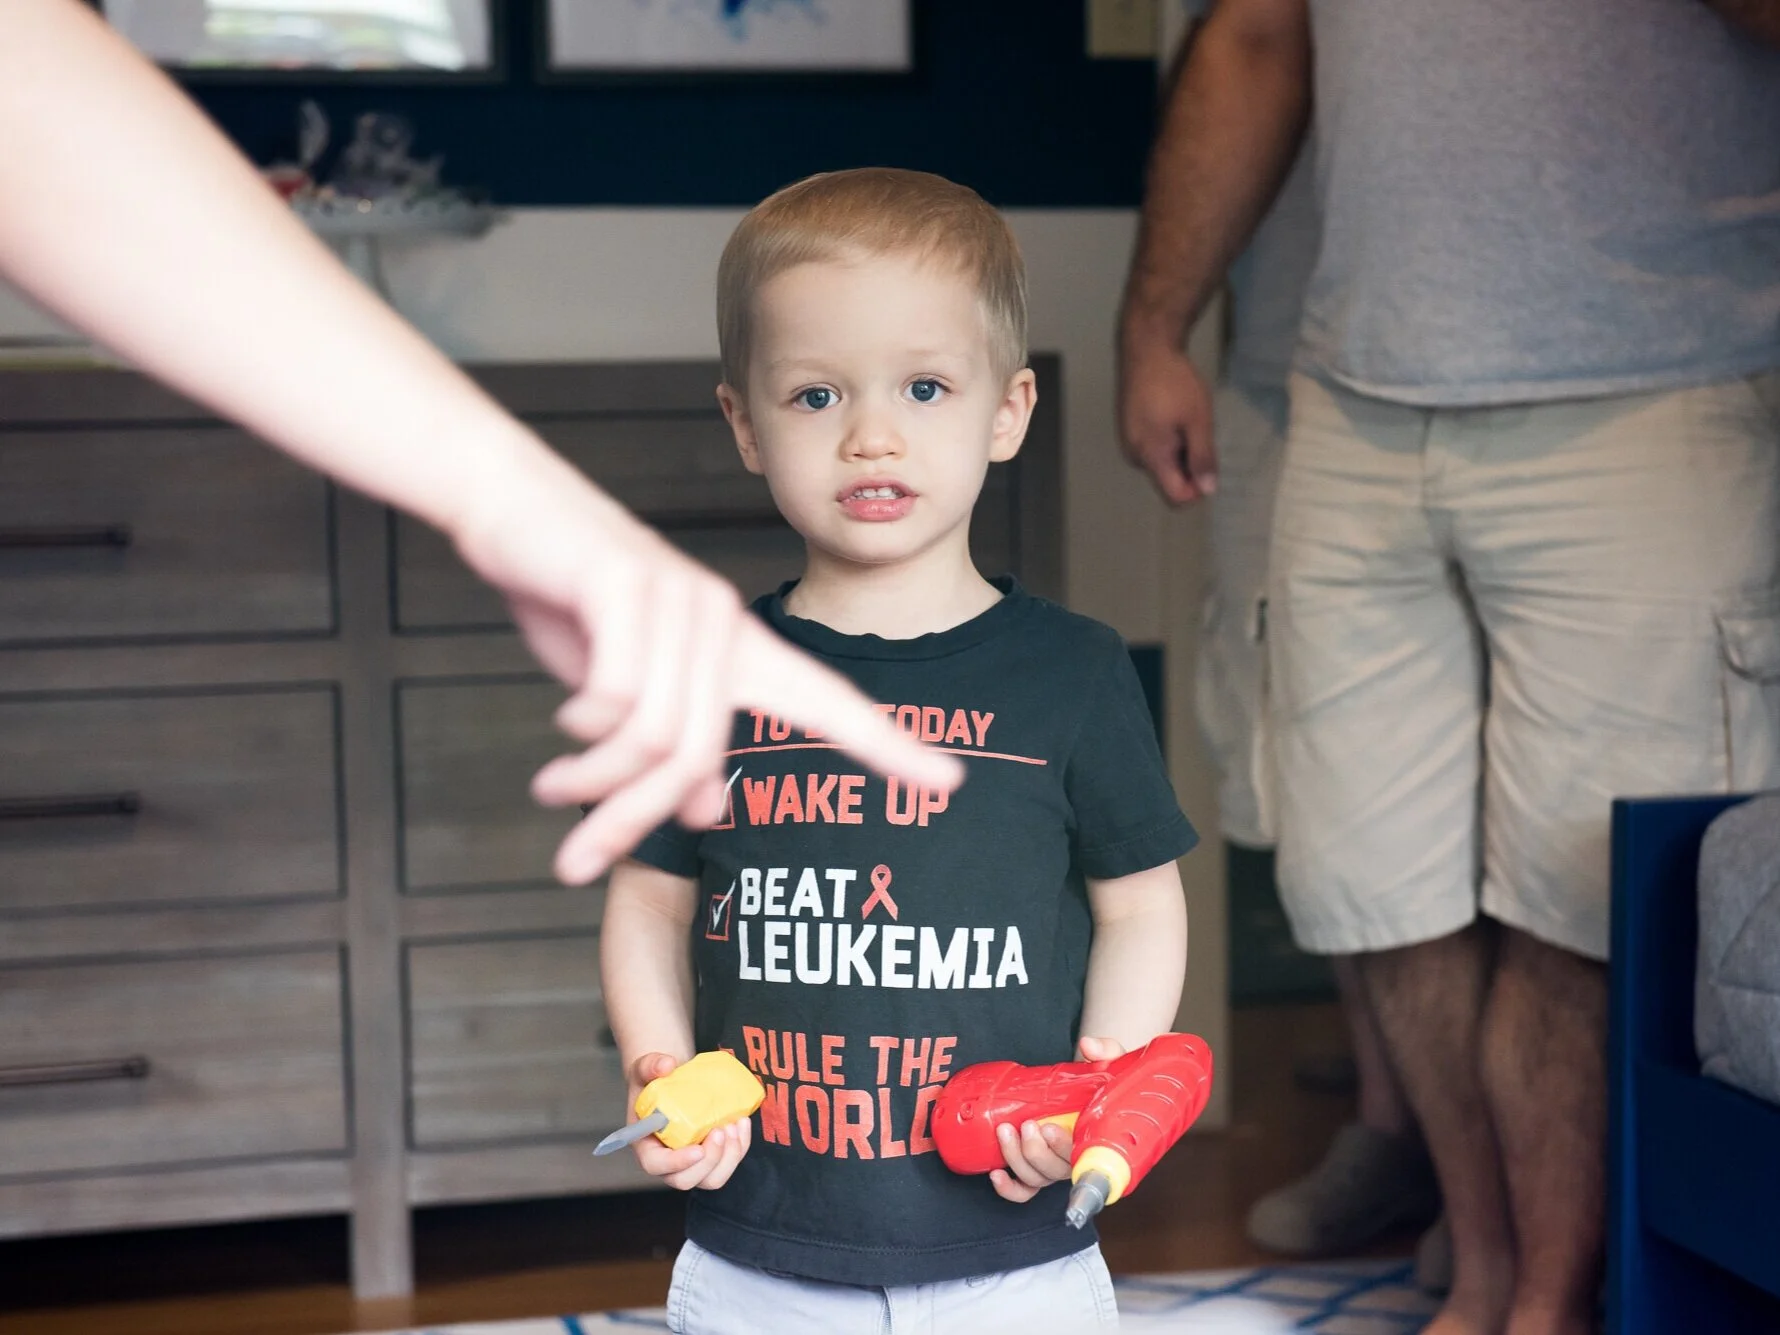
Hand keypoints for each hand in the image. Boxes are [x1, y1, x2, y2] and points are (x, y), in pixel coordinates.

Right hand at [451, 467, 964, 883]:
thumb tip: (707, 812)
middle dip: (629, 820)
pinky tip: (564, 719)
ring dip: (594, 781)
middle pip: (693, 760)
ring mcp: (683, 600)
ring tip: (553, 790)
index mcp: (739, 650)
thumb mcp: (625, 684)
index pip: (831, 704)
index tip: (950, 783)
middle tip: (577, 857)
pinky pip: (617, 695)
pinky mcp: (629, 585)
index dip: (891, 747)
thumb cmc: (571, 598)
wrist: (508, 503)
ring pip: (653, 736)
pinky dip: (584, 722)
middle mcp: (725, 624)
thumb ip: (674, 740)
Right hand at [622, 1052, 752, 1191]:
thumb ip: (651, 1065)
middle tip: (720, 1130)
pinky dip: (740, 1146)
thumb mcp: (644, 1069)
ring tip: (734, 1124)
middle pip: (687, 1180)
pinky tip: (742, 1122)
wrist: (671, 1082)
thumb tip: (667, 1065)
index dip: (677, 1163)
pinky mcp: (711, 1155)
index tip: (697, 1150)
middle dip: (709, 1160)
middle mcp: (668, 1162)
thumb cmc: (653, 1081)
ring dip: (729, 1156)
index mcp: (646, 1146)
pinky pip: (728, 1162)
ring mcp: (692, 1163)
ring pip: (712, 1178)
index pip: (656, 1166)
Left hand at [989, 1035, 1128, 1203]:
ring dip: (1016, 1159)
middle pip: (1055, 1171)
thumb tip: (1089, 1047)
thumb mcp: (1112, 1060)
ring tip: (1005, 1131)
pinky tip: (996, 1173)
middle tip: (1027, 1123)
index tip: (1049, 1128)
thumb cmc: (1104, 1080)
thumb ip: (1105, 1051)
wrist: (1095, 1087)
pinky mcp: (1039, 1167)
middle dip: (1035, 1150)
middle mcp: (1076, 1157)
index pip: (1083, 1157)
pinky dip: (1010, 1188)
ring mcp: (1056, 1165)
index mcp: (1096, 1138)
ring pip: (1036, 1178)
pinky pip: (1025, 1189)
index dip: (1062, 1147)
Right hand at [1117, 338, 1216, 505]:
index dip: (1197, 491)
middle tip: (1198, 432)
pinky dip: (1167, 441)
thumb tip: (1208, 491)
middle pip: (1168, 481)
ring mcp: (1128, 443)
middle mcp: (1135, 456)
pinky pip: (1152, 449)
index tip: (1209, 466)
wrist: (1146, 349)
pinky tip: (1171, 415)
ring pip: (1161, 464)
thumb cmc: (1175, 383)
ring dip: (1179, 452)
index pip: (1175, 497)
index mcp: (1152, 456)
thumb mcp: (1198, 420)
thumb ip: (1202, 458)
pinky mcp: (1127, 430)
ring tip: (1184, 419)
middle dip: (1188, 467)